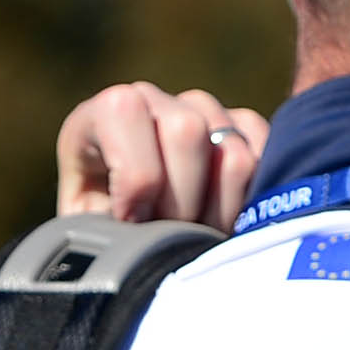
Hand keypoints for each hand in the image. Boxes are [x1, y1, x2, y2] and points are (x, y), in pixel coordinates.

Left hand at [53, 85, 270, 228]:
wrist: (129, 248)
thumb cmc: (104, 240)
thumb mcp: (85, 236)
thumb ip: (103, 223)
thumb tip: (142, 232)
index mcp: (104, 114)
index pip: (124, 110)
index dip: (134, 177)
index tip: (131, 221)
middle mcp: (156, 101)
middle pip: (186, 130)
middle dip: (181, 202)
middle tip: (167, 237)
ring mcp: (205, 111)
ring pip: (232, 154)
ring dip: (218, 213)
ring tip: (194, 236)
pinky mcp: (245, 130)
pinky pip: (263, 159)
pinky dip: (250, 201)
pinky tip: (224, 223)